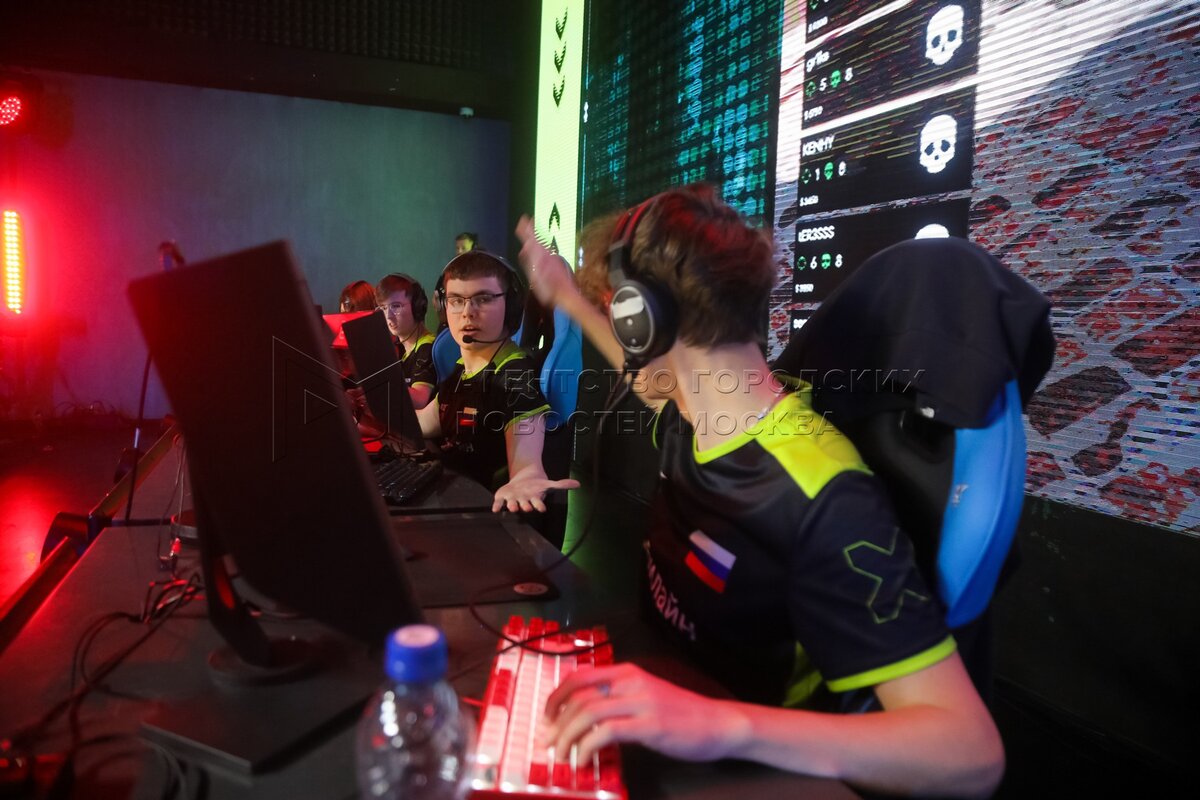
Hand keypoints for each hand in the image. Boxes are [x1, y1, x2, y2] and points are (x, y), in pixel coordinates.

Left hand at [492, 475, 579, 512]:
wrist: (523, 482)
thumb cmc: (536, 486)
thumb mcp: (548, 484)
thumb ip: (562, 484)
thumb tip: (578, 484)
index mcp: (534, 500)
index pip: (538, 504)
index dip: (539, 506)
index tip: (542, 508)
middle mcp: (523, 502)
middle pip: (525, 506)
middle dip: (525, 507)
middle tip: (525, 508)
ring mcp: (513, 501)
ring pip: (512, 505)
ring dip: (511, 507)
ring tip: (512, 507)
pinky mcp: (502, 498)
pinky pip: (499, 503)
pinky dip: (497, 506)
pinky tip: (495, 509)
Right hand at [515, 215, 578, 307]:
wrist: (567, 295)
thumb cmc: (549, 290)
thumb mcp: (536, 277)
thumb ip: (530, 262)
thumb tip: (525, 246)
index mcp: (541, 257)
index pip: (532, 240)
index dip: (527, 230)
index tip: (523, 220)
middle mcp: (547, 255)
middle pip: (537, 239)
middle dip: (531, 229)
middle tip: (526, 219)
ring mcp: (553, 259)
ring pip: (543, 243)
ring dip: (537, 234)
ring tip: (532, 226)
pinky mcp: (556, 263)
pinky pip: (546, 249)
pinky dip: (541, 243)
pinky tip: (540, 244)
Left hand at [541, 663, 748, 763]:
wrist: (718, 724)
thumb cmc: (681, 715)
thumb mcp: (645, 698)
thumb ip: (618, 701)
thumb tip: (583, 719)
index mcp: (627, 673)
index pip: (580, 676)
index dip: (556, 696)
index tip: (547, 717)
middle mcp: (631, 681)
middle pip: (579, 696)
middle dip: (557, 723)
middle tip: (549, 744)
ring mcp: (641, 702)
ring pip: (587, 712)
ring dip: (567, 736)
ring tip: (562, 756)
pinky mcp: (649, 725)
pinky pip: (606, 732)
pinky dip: (587, 747)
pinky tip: (584, 760)